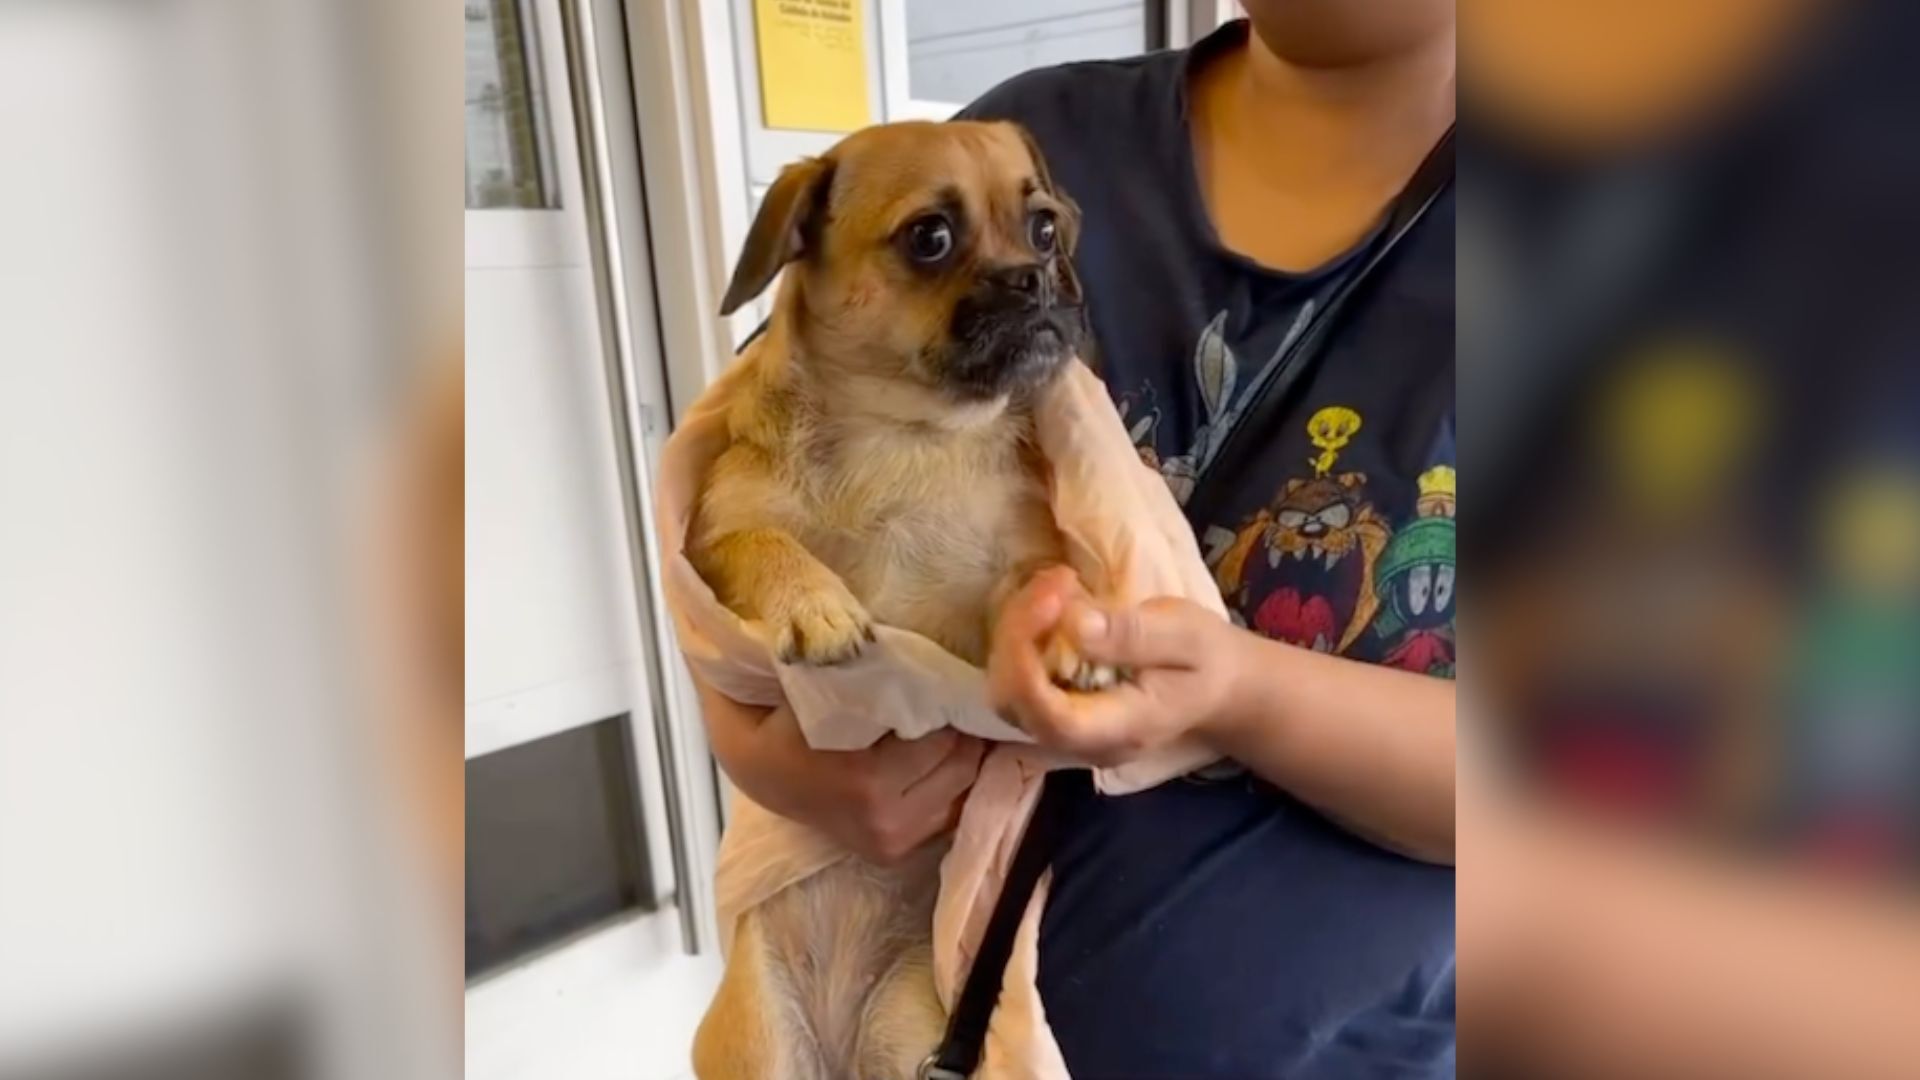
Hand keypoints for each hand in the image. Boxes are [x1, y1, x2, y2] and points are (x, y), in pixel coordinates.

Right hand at [693, 675, 985, 863]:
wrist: (749, 767)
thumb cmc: (773, 713)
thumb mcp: (802, 675)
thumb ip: (847, 660)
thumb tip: (886, 635)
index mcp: (865, 779)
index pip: (945, 733)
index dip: (946, 698)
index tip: (940, 674)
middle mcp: (885, 819)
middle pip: (962, 762)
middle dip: (959, 726)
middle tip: (946, 692)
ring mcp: (891, 842)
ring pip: (963, 788)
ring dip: (960, 754)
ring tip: (942, 720)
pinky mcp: (895, 852)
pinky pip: (950, 812)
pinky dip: (950, 782)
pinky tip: (935, 754)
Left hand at [986, 567, 1248, 766]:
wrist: (1217, 687)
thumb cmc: (1208, 660)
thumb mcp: (1187, 635)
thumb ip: (1133, 634)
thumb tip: (1075, 624)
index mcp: (1122, 731)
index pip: (1052, 717)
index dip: (1029, 661)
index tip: (1050, 601)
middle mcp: (1082, 744)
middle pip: (1014, 701)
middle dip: (1018, 633)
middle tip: (1057, 581)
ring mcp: (1064, 733)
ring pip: (1005, 689)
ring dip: (1016, 629)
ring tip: (1055, 586)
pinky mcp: (1054, 712)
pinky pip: (1016, 679)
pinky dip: (1021, 636)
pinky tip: (1051, 604)